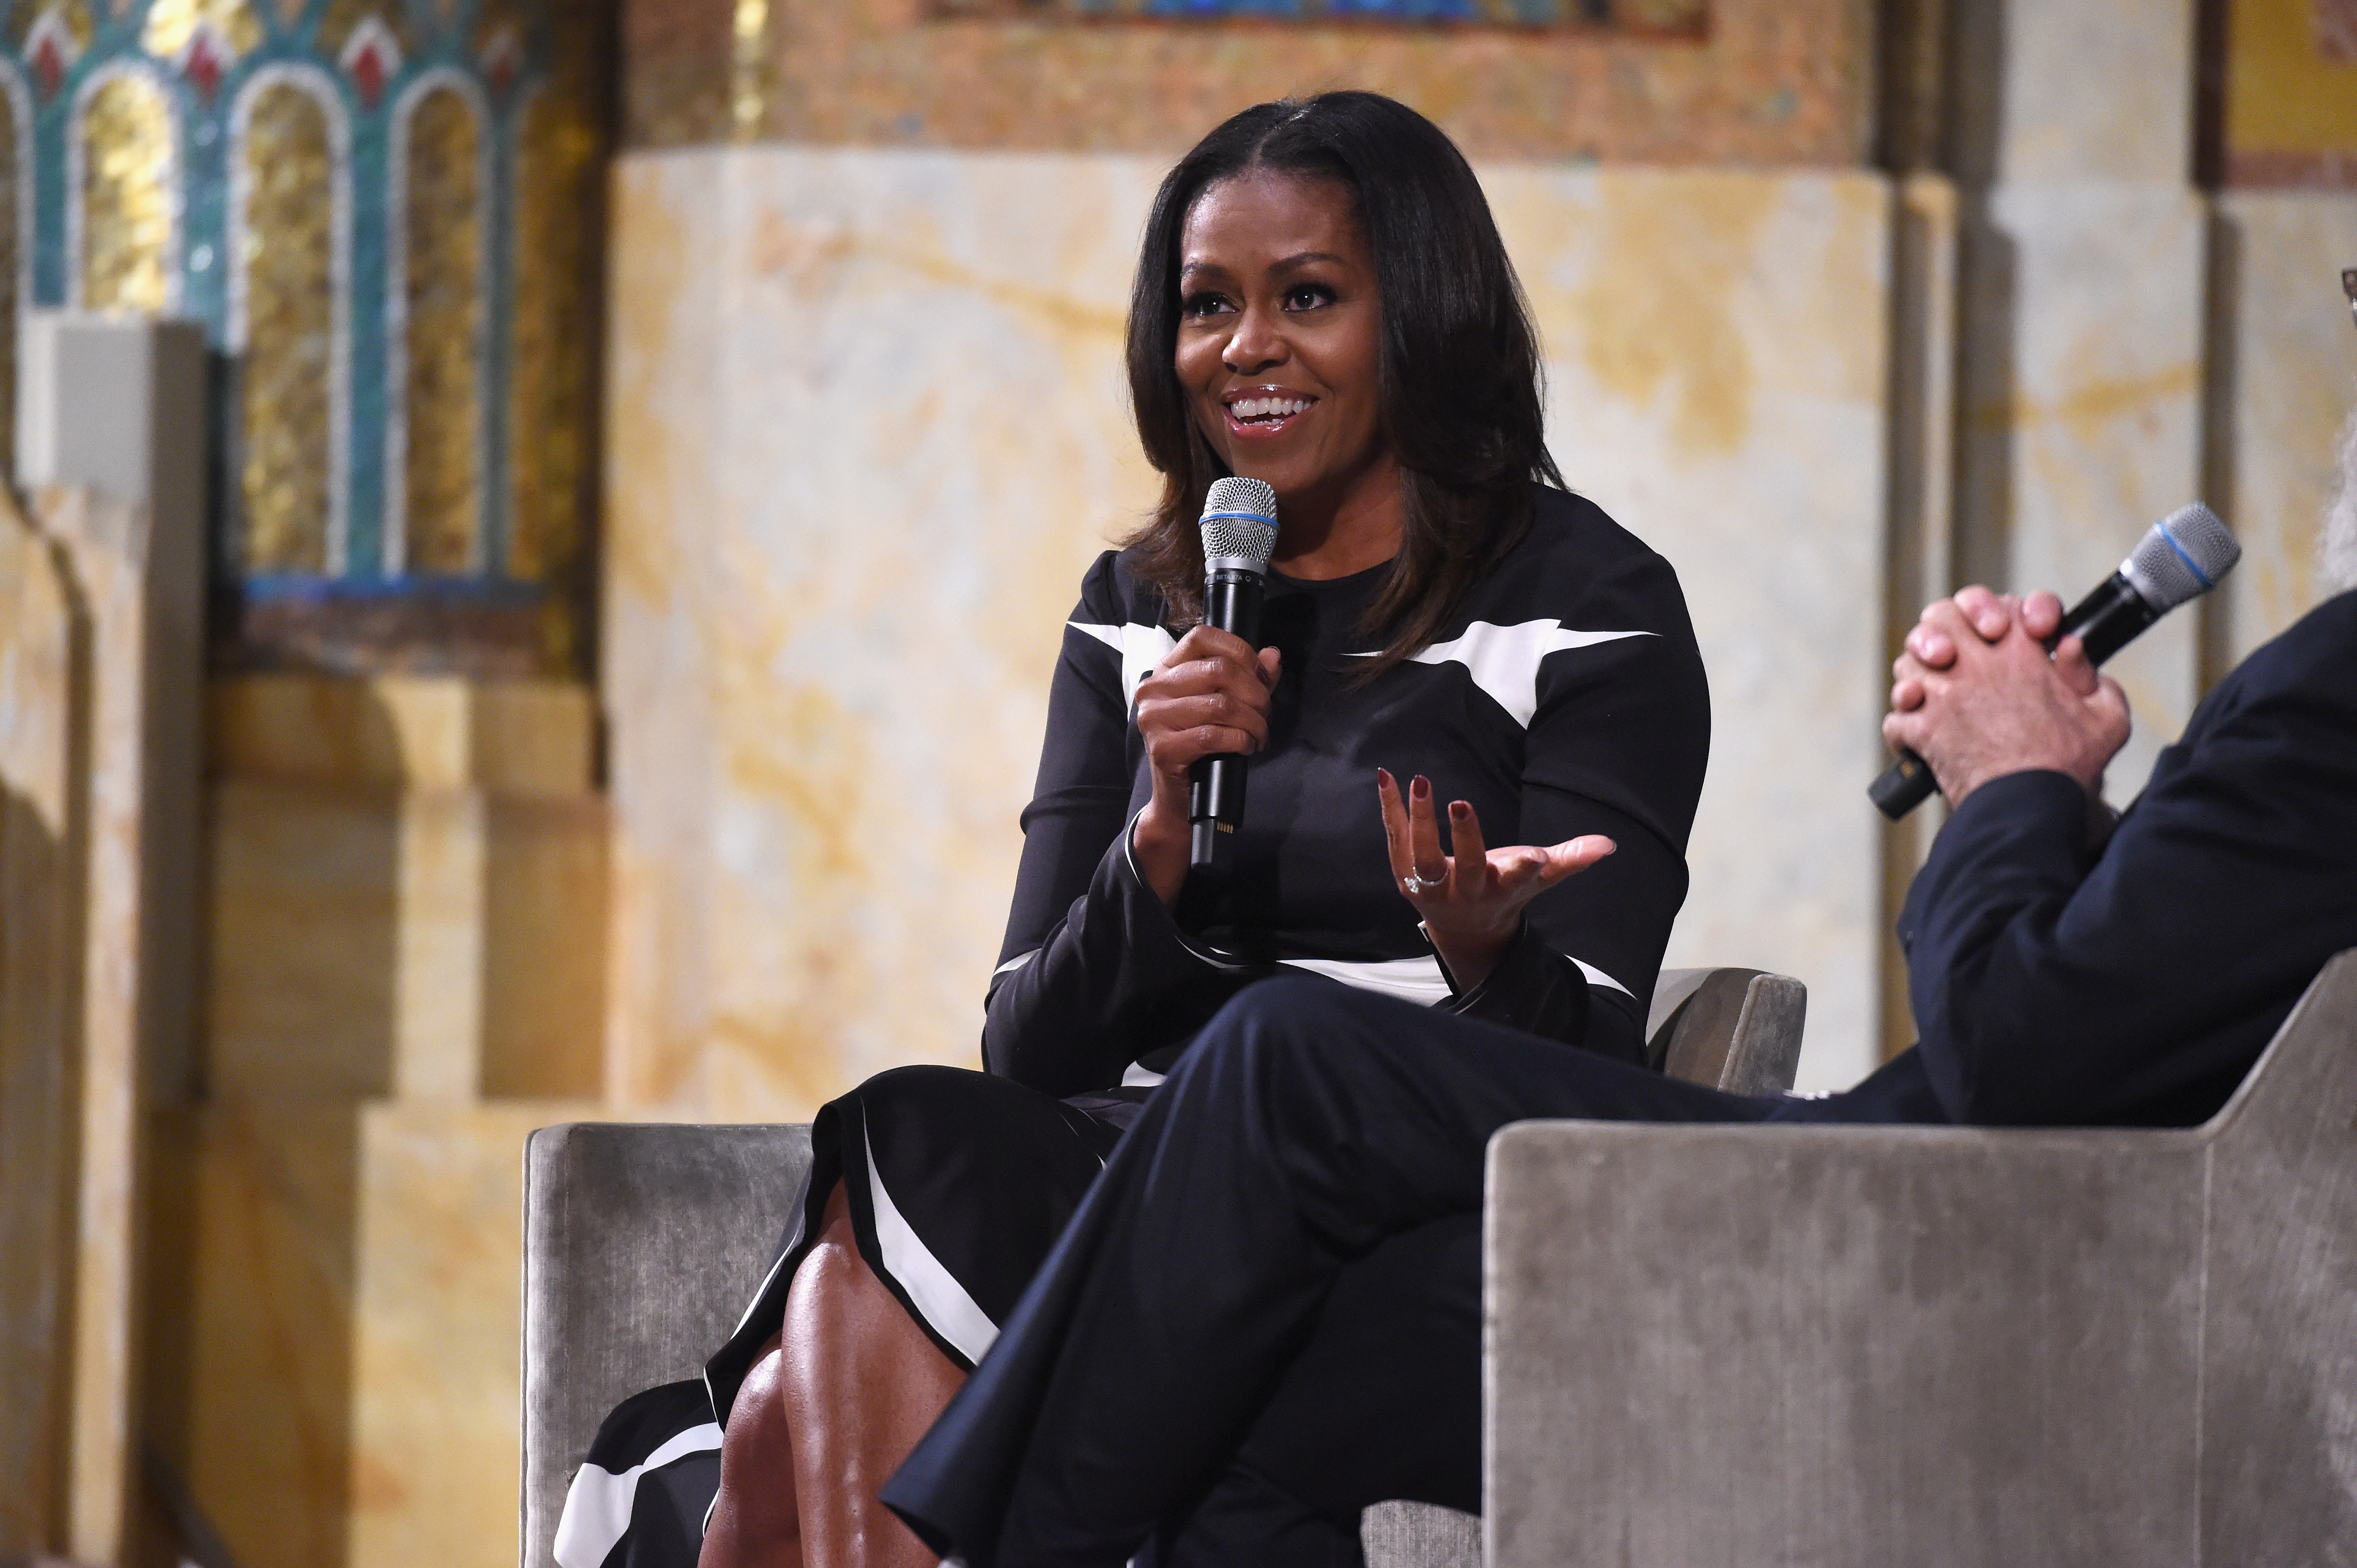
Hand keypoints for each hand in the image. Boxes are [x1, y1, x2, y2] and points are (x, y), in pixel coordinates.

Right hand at [1129, 626, 1281, 902]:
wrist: (1178, 798)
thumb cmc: (1203, 747)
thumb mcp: (1226, 705)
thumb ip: (1249, 678)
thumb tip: (1272, 655)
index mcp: (1166, 670)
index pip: (1203, 636)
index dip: (1240, 651)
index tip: (1260, 677)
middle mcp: (1153, 689)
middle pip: (1219, 670)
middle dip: (1256, 694)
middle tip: (1265, 715)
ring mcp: (1153, 718)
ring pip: (1221, 704)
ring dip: (1253, 721)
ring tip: (1259, 735)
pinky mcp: (1162, 748)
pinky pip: (1213, 735)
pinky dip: (1240, 740)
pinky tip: (1246, 747)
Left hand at [1375, 768, 1613, 990]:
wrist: (1464, 927)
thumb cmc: (1504, 891)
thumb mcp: (1539, 880)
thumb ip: (1570, 859)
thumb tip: (1606, 844)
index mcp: (1501, 889)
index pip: (1516, 880)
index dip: (1525, 868)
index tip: (1535, 856)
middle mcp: (1464, 891)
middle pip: (1463, 868)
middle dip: (1464, 839)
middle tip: (1461, 804)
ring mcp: (1430, 885)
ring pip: (1421, 857)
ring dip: (1419, 821)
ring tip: (1420, 783)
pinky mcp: (1404, 873)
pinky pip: (1395, 839)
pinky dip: (1390, 809)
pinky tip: (1387, 776)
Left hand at [1882, 587, 2129, 805]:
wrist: (2031, 806)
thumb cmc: (2069, 764)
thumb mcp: (2106, 716)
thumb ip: (2093, 678)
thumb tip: (2072, 651)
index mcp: (2021, 653)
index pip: (2000, 603)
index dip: (1999, 610)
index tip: (2004, 631)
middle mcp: (1977, 665)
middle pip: (1940, 617)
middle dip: (1941, 629)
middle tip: (1950, 651)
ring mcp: (1944, 695)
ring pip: (1908, 663)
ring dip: (1917, 675)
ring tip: (1933, 691)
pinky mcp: (1923, 729)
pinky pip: (1897, 716)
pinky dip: (1903, 722)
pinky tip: (1919, 730)